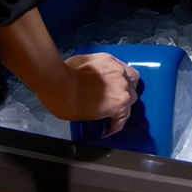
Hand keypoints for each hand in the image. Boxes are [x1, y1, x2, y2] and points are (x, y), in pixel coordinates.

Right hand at [0, 9, 138, 136]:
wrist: (60, 85)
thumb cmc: (62, 75)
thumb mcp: (80, 63)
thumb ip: (91, 71)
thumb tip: (85, 80)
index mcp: (110, 61)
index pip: (125, 73)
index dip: (121, 83)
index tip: (114, 90)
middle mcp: (120, 73)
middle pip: (131, 87)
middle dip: (122, 96)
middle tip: (109, 104)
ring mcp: (122, 89)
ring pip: (129, 103)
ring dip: (119, 110)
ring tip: (108, 118)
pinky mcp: (119, 105)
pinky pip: (120, 119)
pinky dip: (114, 126)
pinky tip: (105, 130)